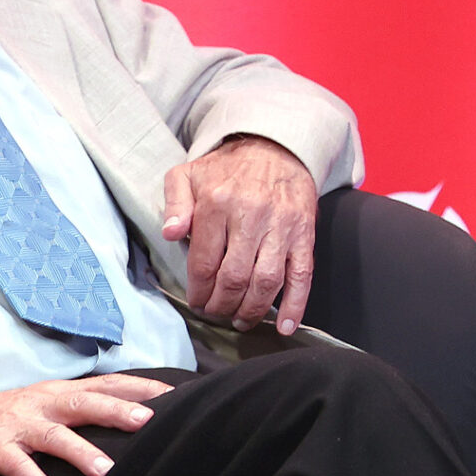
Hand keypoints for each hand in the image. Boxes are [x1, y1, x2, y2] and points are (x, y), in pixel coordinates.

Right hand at [0, 369, 169, 475]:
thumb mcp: (40, 408)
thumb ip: (77, 411)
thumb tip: (126, 420)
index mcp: (55, 393)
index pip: (105, 384)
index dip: (140, 388)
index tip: (178, 394)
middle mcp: (40, 404)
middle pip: (84, 402)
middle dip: (116, 410)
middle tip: (149, 421)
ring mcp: (16, 426)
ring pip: (53, 436)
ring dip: (80, 452)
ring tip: (105, 472)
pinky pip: (18, 468)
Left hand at [161, 135, 318, 333]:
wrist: (275, 148)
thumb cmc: (226, 169)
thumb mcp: (188, 175)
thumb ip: (174, 204)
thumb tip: (170, 234)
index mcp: (218, 202)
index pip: (204, 261)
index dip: (199, 290)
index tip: (197, 301)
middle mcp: (251, 215)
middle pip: (234, 277)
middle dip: (221, 304)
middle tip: (215, 312)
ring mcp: (282, 227)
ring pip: (266, 282)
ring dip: (251, 310)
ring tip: (240, 320)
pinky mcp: (305, 235)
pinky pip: (303, 276)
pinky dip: (296, 306)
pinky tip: (284, 326)